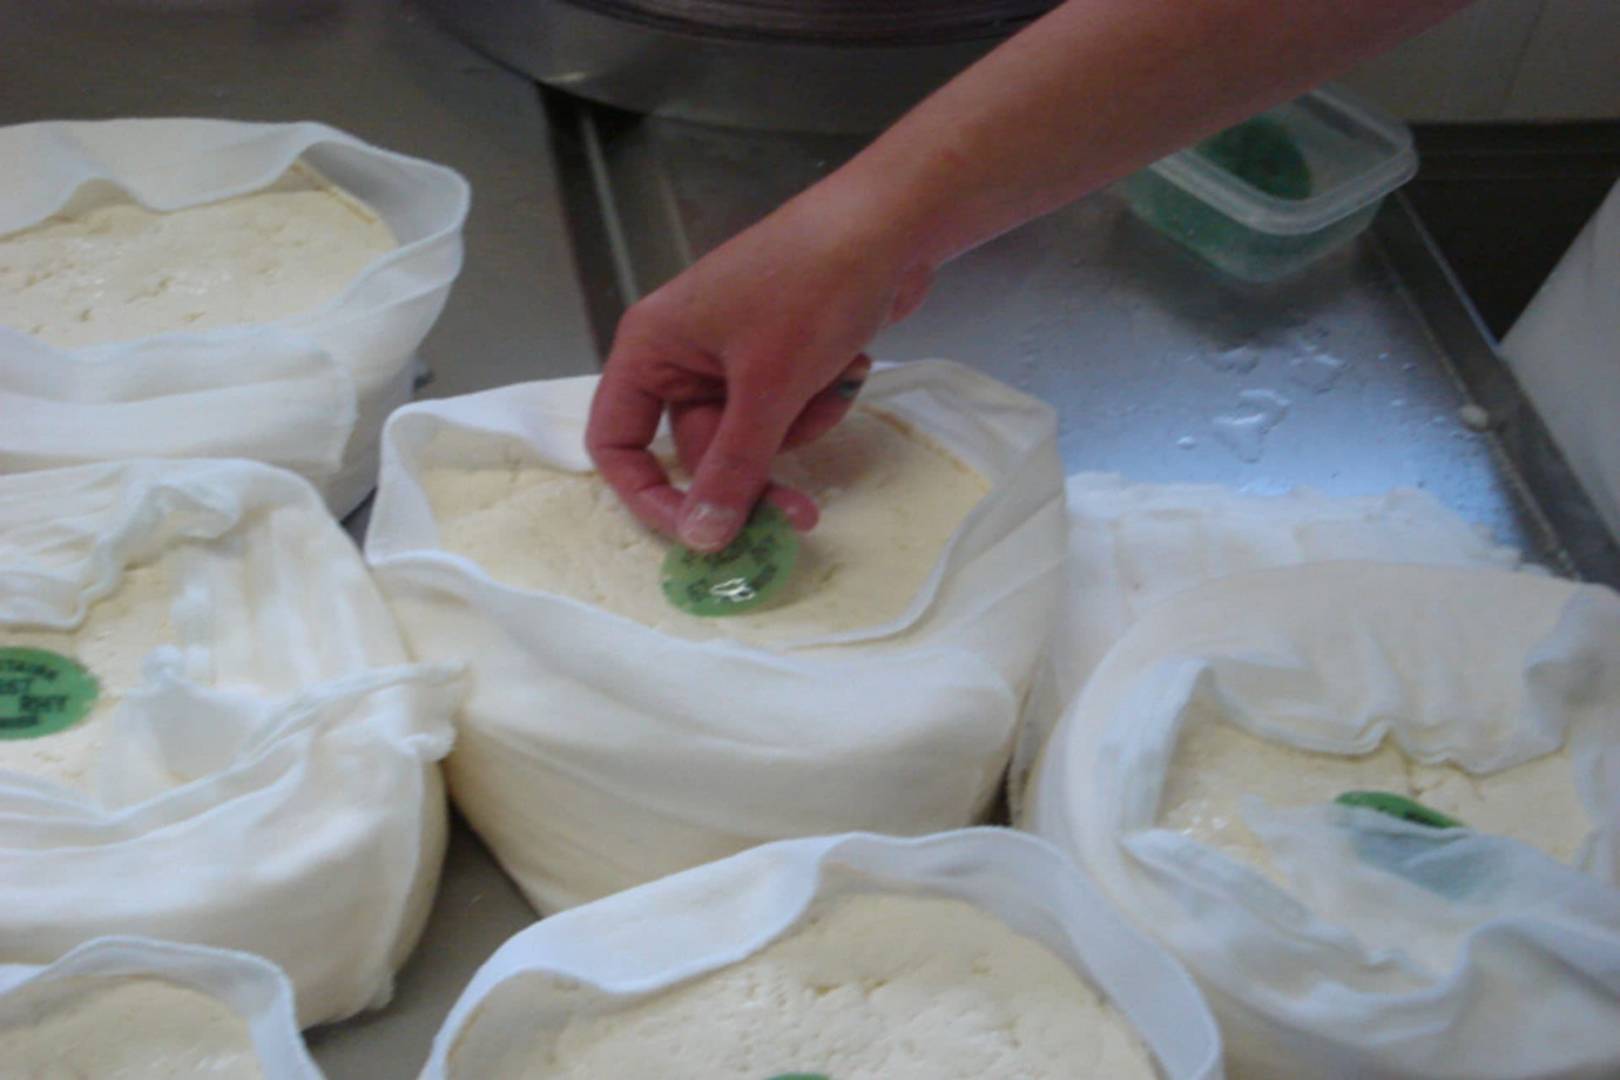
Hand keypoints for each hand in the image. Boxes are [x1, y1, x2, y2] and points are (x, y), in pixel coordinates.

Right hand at [585, 186, 931, 551]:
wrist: (892, 224)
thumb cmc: (813, 289)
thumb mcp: (768, 388)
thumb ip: (732, 468)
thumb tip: (701, 539)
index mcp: (651, 348)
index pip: (617, 443)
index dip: (648, 496)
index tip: (698, 536)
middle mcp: (681, 354)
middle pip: (698, 451)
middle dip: (755, 472)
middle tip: (800, 514)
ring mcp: (732, 356)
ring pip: (751, 438)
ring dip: (797, 429)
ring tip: (833, 386)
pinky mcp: (778, 357)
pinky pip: (784, 413)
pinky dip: (816, 404)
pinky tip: (847, 367)